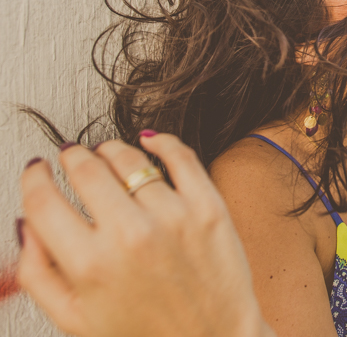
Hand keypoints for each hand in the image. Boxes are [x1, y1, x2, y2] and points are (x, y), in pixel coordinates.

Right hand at [17, 133, 273, 336]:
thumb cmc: (145, 332)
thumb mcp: (75, 318)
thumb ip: (38, 272)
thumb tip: (26, 223)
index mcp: (90, 265)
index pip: (43, 200)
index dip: (34, 178)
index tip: (37, 170)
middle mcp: (130, 236)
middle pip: (85, 169)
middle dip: (72, 157)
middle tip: (72, 156)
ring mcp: (173, 217)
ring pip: (130, 158)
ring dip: (110, 149)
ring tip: (107, 154)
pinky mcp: (208, 207)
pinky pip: (181, 156)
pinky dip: (162, 141)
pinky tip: (150, 141)